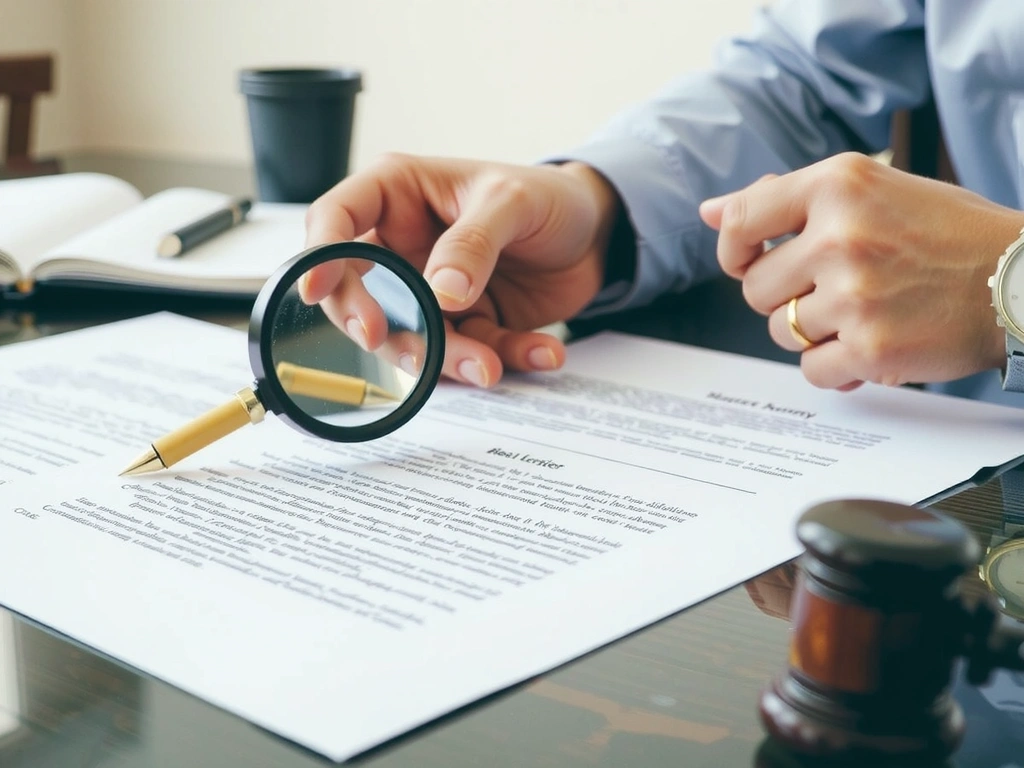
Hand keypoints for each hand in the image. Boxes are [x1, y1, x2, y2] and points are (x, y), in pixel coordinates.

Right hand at [303, 154, 620, 386]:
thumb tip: (439, 293)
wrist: (598, 234)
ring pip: (414, 337)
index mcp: (398, 196)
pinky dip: (504, 360)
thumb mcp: (513, 201)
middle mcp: (404, 247)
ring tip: (488, 366)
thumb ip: (474, 241)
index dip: (318, 256)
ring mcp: (431, 292)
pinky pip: (472, 353)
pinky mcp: (467, 325)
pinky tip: (543, 352)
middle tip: (415, 353)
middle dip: (383, 331)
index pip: (335, 220)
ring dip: (448, 360)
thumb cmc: (549, 196)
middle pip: (360, 295)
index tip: (317, 291)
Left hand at [699, 153, 1023, 390]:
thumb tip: (712, 211)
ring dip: (812, 331)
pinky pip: (811, 369)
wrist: (1021, 279)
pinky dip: (833, 366)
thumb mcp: (872, 190)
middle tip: (834, 289)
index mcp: (838, 185)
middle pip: (756, 288)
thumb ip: (787, 199)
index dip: (734, 249)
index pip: (742, 220)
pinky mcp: (870, 347)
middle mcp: (841, 236)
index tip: (747, 261)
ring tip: (863, 312)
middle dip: (784, 296)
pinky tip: (868, 344)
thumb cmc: (948, 234)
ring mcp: (854, 295)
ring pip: (781, 331)